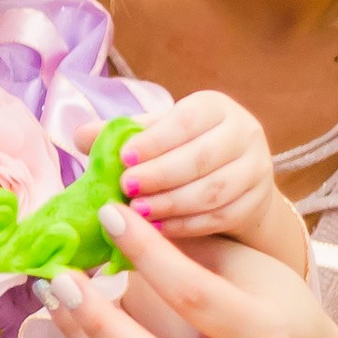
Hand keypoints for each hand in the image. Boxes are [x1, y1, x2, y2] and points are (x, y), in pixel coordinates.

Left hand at [35, 206, 325, 337]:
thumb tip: (124, 210)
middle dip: (99, 318)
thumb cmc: (273, 304)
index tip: (108, 214)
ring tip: (50, 296)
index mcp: (261, 333)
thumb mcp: (252, 265)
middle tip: (62, 275)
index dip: (148, 253)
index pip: (194, 294)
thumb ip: (193, 241)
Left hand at [121, 91, 278, 240]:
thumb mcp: (155, 136)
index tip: (124, 160)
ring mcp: (256, 168)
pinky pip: (222, 217)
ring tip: (138, 215)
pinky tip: (158, 231)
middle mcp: (244, 132)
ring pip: (214, 190)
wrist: (233, 180)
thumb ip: (120, 134)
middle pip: (202, 157)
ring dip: (172, 204)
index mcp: (215, 106)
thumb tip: (79, 135)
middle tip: (127, 190)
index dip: (154, 141)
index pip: (186, 119)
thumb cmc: (183, 151)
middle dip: (161, 176)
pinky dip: (187, 225)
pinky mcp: (257, 201)